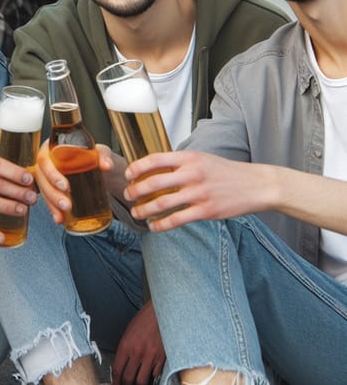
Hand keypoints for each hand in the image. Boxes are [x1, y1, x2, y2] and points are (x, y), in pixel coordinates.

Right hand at [35, 140, 112, 224]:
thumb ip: (102, 155)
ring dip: (51, 204)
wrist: (94, 164)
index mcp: (51, 148)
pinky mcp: (49, 187)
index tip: (65, 186)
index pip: (44, 159)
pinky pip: (47, 199)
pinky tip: (59, 218)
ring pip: (42, 190)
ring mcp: (45, 175)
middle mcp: (45, 161)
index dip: (52, 174)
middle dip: (52, 194)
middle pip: (41, 178)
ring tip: (63, 214)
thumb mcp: (98, 151)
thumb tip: (107, 166)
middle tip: (66, 204)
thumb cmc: (92, 154)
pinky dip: (53, 210)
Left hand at [111, 301, 164, 384]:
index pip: (117, 369)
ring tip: (135, 383)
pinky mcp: (161, 359)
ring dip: (137, 384)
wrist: (159, 313)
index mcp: (126, 345)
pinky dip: (151, 377)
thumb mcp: (128, 332)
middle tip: (124, 384)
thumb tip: (122, 364)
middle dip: (125, 384)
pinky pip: (155, 375)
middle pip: (128, 378)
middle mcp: (137, 353)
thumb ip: (125, 349)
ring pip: (141, 380)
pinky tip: (149, 375)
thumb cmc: (143, 320)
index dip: (115, 380)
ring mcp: (150, 357)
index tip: (115, 383)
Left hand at [124, 150, 267, 230]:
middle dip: (135, 191)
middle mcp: (192, 173)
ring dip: (144, 210)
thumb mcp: (202, 158)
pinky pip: (176, 219)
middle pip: (153, 182)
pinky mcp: (206, 211)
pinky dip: (161, 224)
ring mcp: (199, 193)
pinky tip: (154, 226)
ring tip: (136, 213)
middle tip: (128, 195)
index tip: (128, 175)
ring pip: (162, 203)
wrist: (257, 185)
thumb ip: (180, 162)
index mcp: (189, 157)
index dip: (136, 168)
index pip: (154, 160)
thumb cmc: (227, 172)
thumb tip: (155, 167)